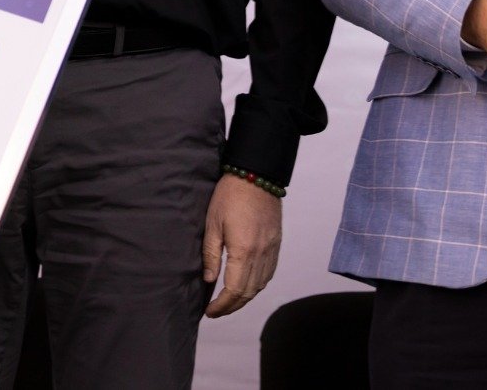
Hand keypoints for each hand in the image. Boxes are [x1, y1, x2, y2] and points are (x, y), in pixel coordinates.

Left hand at [201, 174, 281, 317]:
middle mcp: (261, 255)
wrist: (257, 175)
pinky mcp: (277, 244)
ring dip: (245, 298)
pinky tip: (247, 286)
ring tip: (229, 302)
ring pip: (261, 285)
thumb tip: (209, 279)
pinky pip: (269, 273)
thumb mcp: (213, 223)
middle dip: (232, 306)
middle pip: (249, 292)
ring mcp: (272, 250)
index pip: (234, 290)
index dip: (222, 305)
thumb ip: (211, 254)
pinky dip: (258, 285)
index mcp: (243, 251)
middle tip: (216, 311)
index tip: (209, 311)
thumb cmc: (230, 196)